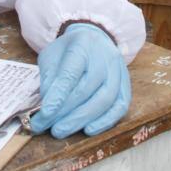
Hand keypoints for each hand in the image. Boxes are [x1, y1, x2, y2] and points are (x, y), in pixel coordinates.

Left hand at [30, 23, 130, 138]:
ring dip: (82, 119)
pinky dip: (105, 121)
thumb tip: (48, 107)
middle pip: (87, 89)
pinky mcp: (126, 84)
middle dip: (66, 112)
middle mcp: (104, 56)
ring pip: (105, 99)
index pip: (70, 73)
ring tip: (62, 130)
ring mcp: (118, 71)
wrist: (94, 41)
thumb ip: (49, 79)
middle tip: (49, 127)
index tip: (45, 114)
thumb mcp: (51, 56)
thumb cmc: (69, 52)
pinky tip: (89, 130)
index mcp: (82, 44)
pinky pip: (120, 106)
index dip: (58, 96)